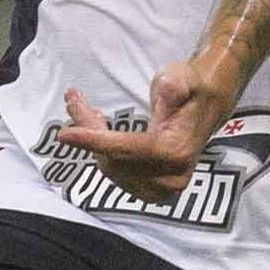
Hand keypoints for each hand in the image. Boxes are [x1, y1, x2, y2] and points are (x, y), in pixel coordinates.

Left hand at [54, 53, 237, 202]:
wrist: (206, 107)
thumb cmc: (190, 88)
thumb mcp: (182, 76)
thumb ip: (175, 84)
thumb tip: (170, 88)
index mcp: (176, 151)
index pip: (126, 150)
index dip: (94, 141)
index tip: (64, 134)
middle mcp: (171, 177)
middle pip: (113, 160)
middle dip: (89, 131)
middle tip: (75, 99)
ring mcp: (163, 190)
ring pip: (110, 169)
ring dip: (94, 142)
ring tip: (90, 112)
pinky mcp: (154, 193)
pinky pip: (116, 176)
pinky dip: (104, 155)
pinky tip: (102, 136)